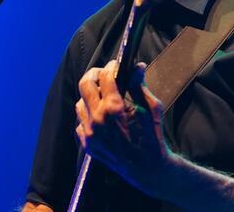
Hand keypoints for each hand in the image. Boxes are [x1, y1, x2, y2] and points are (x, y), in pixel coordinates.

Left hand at [75, 60, 170, 191]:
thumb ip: (140, 85)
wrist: (148, 169)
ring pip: (80, 103)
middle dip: (95, 74)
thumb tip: (137, 67)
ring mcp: (90, 133)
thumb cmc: (153, 138)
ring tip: (104, 97)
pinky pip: (81, 122)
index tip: (116, 64)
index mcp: (113, 108)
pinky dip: (89, 116)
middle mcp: (97, 119)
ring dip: (91, 96)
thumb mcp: (151, 108)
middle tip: (104, 74)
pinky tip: (102, 117)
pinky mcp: (88, 144)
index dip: (111, 66)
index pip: (105, 76)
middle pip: (85, 84)